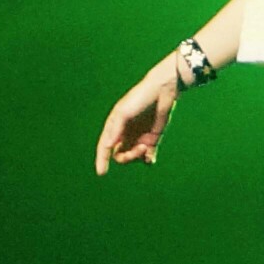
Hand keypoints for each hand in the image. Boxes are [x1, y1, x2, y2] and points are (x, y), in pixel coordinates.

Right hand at [94, 60, 178, 174]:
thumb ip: (115, 129)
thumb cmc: (140, 98)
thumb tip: (107, 146)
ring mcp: (138, 137)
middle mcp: (125, 133)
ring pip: (132, 157)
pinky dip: (147, 160)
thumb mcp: (124, 112)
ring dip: (137, 157)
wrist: (162, 91)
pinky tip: (150, 157)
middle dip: (127, 157)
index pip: (105, 146)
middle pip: (119, 155)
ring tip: (145, 148)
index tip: (101, 172)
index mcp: (114, 126)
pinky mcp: (151, 139)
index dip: (101, 159)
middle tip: (139, 149)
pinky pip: (147, 157)